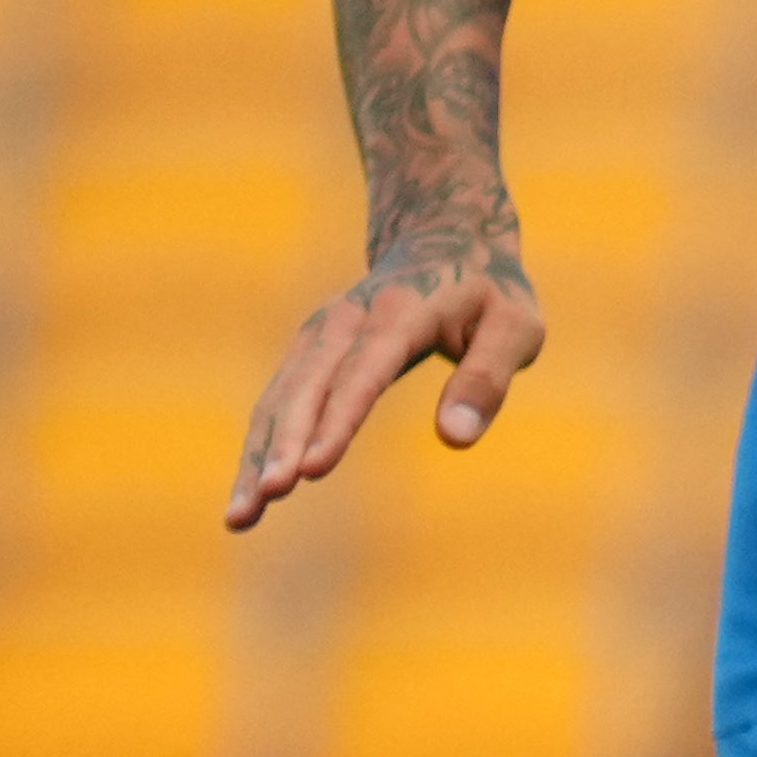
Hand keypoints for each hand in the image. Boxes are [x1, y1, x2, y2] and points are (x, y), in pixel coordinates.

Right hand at [226, 240, 542, 530]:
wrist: (442, 240)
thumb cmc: (490, 294)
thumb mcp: (516, 328)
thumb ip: (488, 379)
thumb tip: (456, 439)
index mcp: (399, 314)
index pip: (363, 374)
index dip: (337, 422)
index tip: (313, 469)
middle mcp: (344, 322)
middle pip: (306, 389)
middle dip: (284, 446)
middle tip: (268, 497)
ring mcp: (317, 337)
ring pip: (279, 402)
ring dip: (257, 458)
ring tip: (240, 517)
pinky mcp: (307, 354)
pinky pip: (276, 406)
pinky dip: (259, 449)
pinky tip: (248, 499)